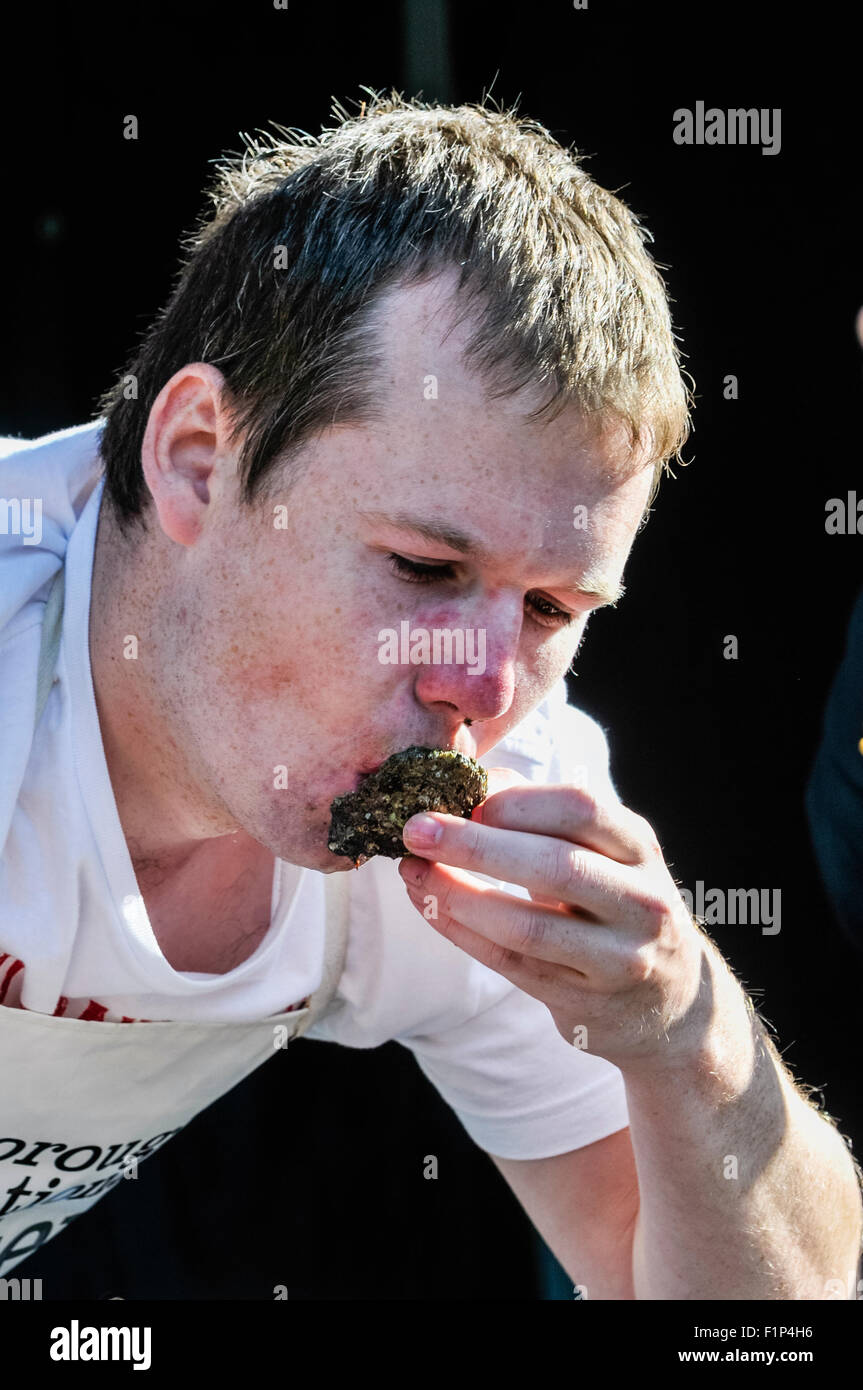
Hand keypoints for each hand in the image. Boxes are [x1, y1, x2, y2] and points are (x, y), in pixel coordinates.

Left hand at [397, 769, 712, 1071]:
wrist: (667, 1002)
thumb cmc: (615, 904)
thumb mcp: (603, 853)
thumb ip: (544, 816)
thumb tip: (475, 783)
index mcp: (639, 848)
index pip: (581, 809)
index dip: (518, 801)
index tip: (468, 798)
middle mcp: (640, 903)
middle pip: (553, 866)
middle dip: (474, 846)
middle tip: (415, 829)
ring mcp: (617, 959)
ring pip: (525, 926)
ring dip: (456, 895)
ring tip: (412, 872)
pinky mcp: (583, 1002)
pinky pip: (510, 965)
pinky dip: (461, 932)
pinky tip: (429, 906)